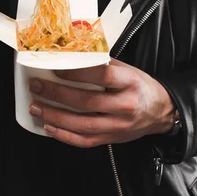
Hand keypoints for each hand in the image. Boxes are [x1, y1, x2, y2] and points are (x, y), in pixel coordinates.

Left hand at [28, 58, 176, 147]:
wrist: (161, 112)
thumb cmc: (141, 87)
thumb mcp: (128, 69)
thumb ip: (103, 63)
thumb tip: (73, 54)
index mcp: (130, 82)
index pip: (101, 76)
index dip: (76, 73)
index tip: (56, 68)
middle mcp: (125, 105)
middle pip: (86, 101)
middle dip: (57, 94)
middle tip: (36, 86)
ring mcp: (118, 126)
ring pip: (82, 124)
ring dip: (55, 116)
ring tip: (36, 107)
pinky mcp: (111, 139)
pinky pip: (85, 141)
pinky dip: (64, 136)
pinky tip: (49, 127)